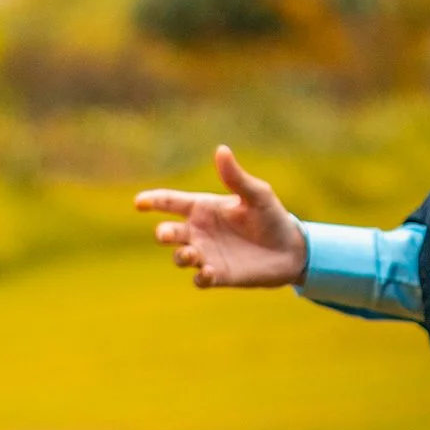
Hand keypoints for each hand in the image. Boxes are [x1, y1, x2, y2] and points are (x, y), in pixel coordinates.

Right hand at [133, 143, 308, 288]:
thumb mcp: (257, 194)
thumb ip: (236, 177)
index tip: (139, 202)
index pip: (171, 202)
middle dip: (163, 233)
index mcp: (203, 208)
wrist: (290, 249)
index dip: (153, 200)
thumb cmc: (271, 216)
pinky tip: (209, 272)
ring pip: (180, 257)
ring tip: (191, 254)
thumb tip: (221, 149)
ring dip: (182, 256)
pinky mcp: (218, 275)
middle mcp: (199, 231)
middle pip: (169, 232)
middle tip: (165, 234)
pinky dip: (201, 276)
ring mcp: (206, 254)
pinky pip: (200, 279)